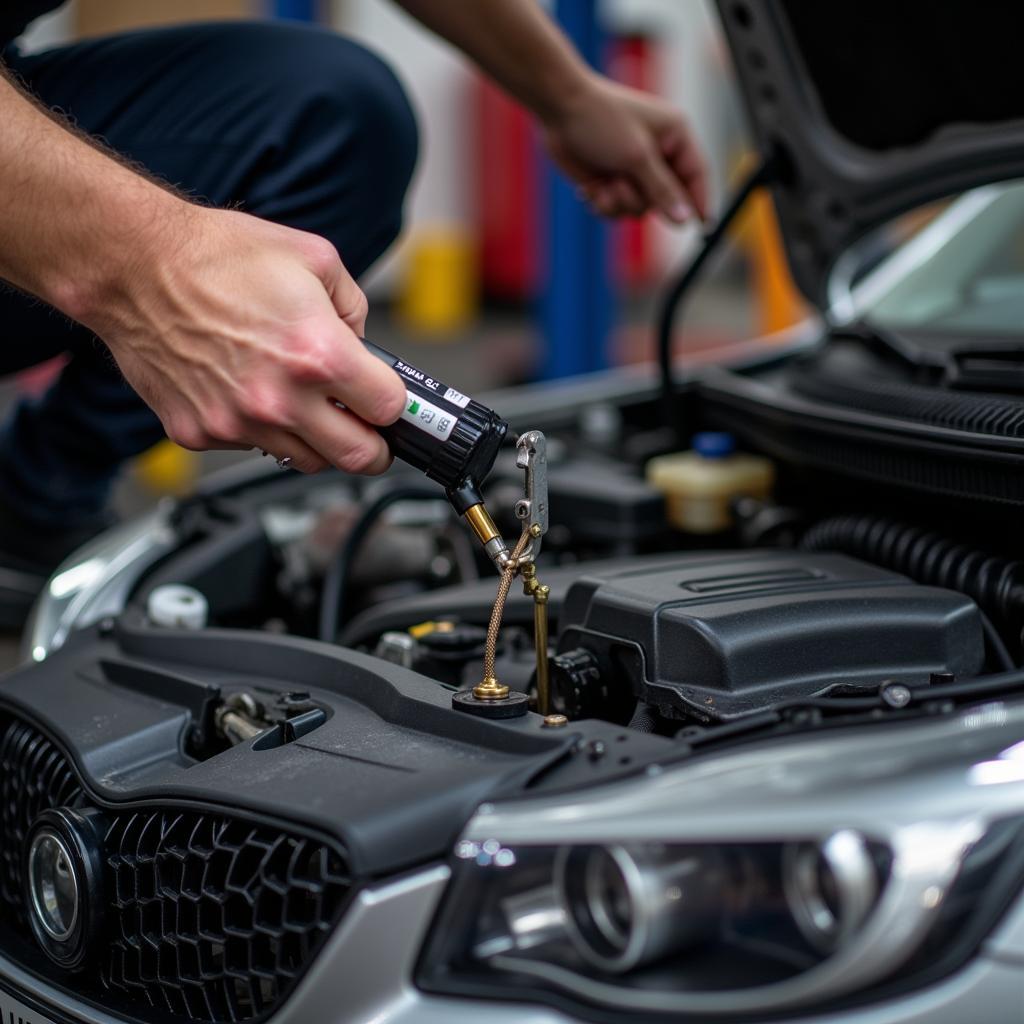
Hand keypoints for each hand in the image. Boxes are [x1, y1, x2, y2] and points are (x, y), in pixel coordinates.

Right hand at [84, 204, 406, 473]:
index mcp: (319, 355)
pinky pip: (251, 448)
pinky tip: (249, 391)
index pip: (389, 410)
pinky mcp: (202, 433)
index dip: (394, 404)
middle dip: (373, 445)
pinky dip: (260, 429)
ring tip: (301, 400)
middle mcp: (280, 398)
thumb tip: (363, 346)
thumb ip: (354, 309)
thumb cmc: (216, 257)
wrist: (135, 266)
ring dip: (316, 439)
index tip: (387, 400)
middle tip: (366, 428)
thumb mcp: (314, 259)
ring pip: (306, 461)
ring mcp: (239, 422)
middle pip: (359, 458)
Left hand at [541, 73, 708, 223]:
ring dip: (621, 202)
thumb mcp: (637, 157)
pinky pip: (618, 210)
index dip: (701, 201)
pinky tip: (591, 188)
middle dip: (643, 198)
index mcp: (675, 136)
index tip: (704, 226)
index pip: (696, 175)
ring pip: (640, 209)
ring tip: (606, 183)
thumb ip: (662, 190)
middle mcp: (658, 155)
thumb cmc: (602, 121)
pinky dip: (605, 204)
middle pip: (667, 200)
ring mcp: (633, 170)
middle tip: (624, 185)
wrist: (559, 111)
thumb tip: (684, 219)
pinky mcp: (611, 182)